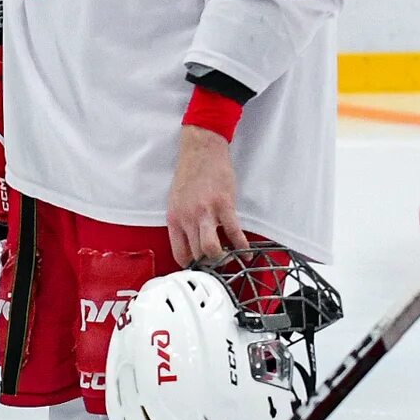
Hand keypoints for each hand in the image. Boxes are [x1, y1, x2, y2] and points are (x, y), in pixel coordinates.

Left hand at [165, 124, 244, 267]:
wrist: (201, 150)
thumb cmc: (190, 174)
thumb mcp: (176, 200)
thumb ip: (182, 221)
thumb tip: (191, 241)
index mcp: (174, 218)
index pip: (179, 253)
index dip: (191, 265)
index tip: (200, 268)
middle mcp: (187, 218)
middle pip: (197, 254)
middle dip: (209, 264)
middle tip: (218, 264)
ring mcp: (206, 212)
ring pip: (212, 249)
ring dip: (223, 259)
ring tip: (230, 259)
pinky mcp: (224, 205)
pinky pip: (234, 233)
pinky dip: (241, 246)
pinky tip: (245, 252)